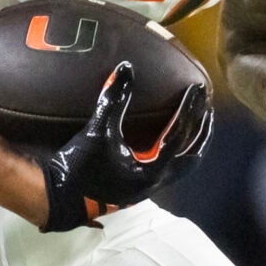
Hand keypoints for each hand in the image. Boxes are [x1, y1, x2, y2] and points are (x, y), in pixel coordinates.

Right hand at [37, 62, 212, 232]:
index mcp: (151, 171)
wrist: (59, 197)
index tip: (197, 89)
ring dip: (193, 143)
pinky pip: (169, 167)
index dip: (189, 109)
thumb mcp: (97, 131)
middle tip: (207, 107)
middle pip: (192, 155)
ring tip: (198, 122)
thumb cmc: (78, 168)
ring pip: (183, 165)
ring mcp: (149, 186)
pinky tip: (172, 138)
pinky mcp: (139, 185)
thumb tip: (126, 68)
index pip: (179, 136)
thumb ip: (113, 100)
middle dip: (202, 131)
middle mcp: (156, 182)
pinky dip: (178, 151)